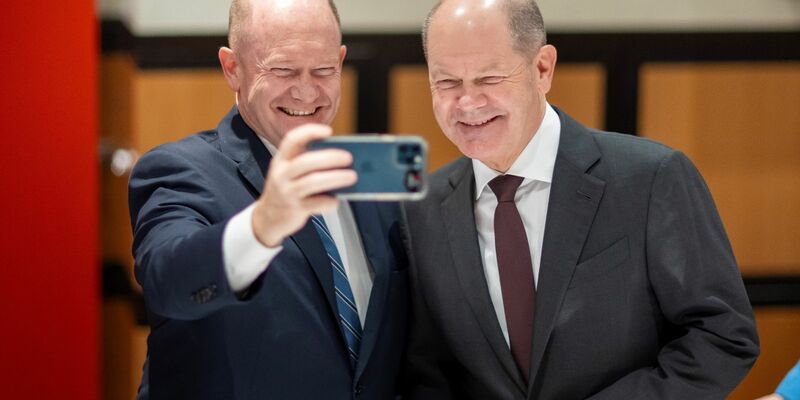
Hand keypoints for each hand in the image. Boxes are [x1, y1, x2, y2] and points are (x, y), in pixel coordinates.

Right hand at [252, 124, 355, 246]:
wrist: (268, 217)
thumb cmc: (286, 190)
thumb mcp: (290, 172)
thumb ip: (310, 163)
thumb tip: (342, 158)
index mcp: (281, 159)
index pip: (292, 139)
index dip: (310, 132)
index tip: (328, 131)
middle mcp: (281, 174)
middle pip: (306, 161)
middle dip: (330, 157)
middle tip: (349, 157)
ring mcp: (287, 192)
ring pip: (313, 181)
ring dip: (336, 177)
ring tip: (352, 176)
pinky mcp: (295, 209)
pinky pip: (317, 203)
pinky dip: (330, 201)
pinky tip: (336, 200)